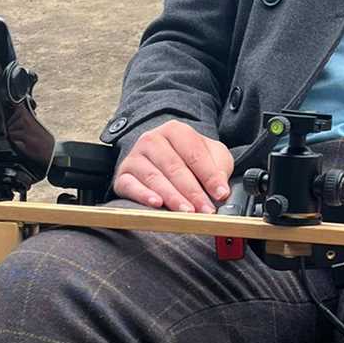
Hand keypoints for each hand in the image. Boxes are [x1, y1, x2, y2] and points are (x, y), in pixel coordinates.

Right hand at [114, 120, 234, 212]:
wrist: (160, 160)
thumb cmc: (189, 159)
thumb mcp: (211, 156)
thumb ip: (219, 168)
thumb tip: (221, 189)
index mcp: (176, 131)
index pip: (194, 153)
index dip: (209, 175)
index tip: (221, 194)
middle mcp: (152, 140)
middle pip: (174, 167)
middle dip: (193, 191)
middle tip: (205, 210)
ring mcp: (135, 157)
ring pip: (154, 177)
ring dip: (173, 197)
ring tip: (187, 212)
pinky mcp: (122, 175)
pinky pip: (130, 185)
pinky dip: (143, 195)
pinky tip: (156, 204)